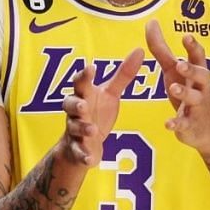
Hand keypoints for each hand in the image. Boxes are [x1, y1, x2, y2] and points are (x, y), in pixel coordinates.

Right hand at [60, 48, 143, 164]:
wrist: (82, 143)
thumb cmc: (96, 112)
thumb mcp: (111, 94)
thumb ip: (123, 75)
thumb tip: (140, 50)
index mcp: (84, 95)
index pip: (81, 82)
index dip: (84, 75)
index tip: (90, 68)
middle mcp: (75, 112)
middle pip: (69, 104)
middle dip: (76, 104)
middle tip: (83, 105)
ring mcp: (74, 131)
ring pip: (74, 128)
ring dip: (82, 129)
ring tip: (92, 130)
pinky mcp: (77, 149)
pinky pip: (78, 152)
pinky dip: (83, 155)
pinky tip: (91, 159)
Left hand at [144, 19, 209, 154]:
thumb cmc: (190, 91)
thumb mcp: (174, 70)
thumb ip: (161, 48)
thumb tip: (151, 22)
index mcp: (196, 73)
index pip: (198, 57)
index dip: (193, 47)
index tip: (187, 37)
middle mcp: (201, 88)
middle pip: (203, 76)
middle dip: (192, 69)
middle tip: (180, 64)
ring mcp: (198, 107)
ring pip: (195, 99)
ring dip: (185, 93)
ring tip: (174, 88)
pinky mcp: (191, 125)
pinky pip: (185, 124)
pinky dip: (177, 124)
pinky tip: (168, 123)